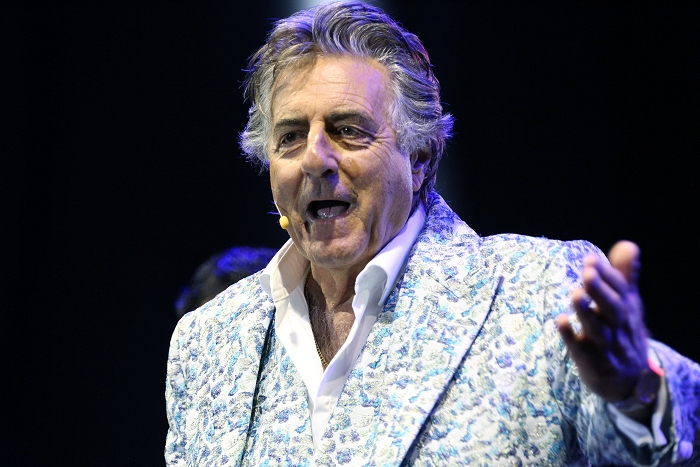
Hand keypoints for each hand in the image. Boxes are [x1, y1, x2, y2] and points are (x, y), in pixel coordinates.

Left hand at [557, 241, 649, 402]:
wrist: (628, 381)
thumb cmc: (622, 332)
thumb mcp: (626, 305)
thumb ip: (623, 276)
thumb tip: (628, 244)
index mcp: (628, 310)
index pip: (621, 291)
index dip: (608, 276)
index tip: (590, 260)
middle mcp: (620, 327)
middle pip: (613, 309)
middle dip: (601, 291)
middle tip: (587, 272)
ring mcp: (607, 347)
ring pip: (599, 330)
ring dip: (587, 312)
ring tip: (575, 294)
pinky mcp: (592, 363)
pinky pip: (581, 350)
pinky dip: (570, 336)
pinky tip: (560, 321)